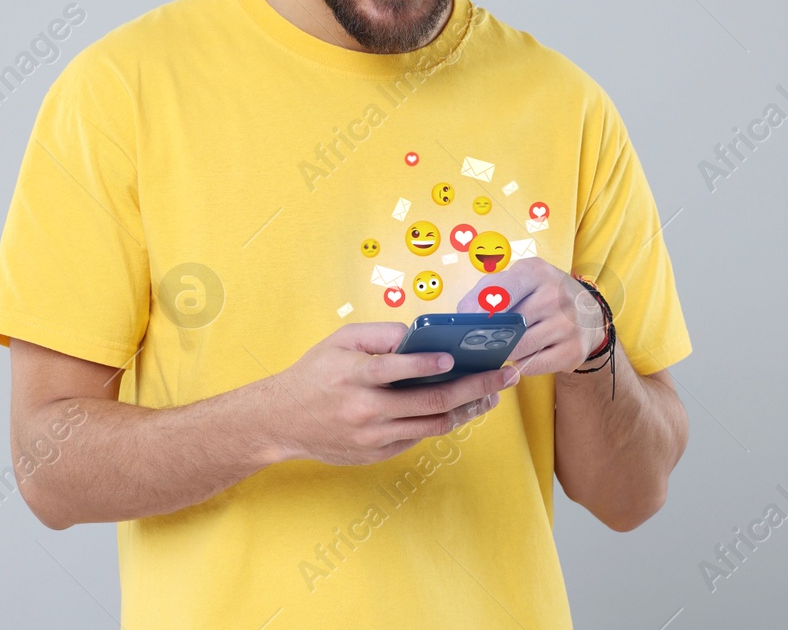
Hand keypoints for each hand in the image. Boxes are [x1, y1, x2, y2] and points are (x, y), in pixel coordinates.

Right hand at [269, 323, 517, 465]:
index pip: (398, 368)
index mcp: (356, 376)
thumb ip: (380, 334)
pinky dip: (442, 421)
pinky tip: (462, 408)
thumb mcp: (340, 341)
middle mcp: (367, 409)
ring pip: (433, 424)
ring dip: (469, 410)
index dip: (430, 363)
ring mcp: (375, 436)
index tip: (456, 357)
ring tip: (492, 395)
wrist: (283, 420)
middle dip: (476, 388)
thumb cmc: (315, 373)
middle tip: (504, 376)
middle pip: (431, 402)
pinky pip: (419, 436)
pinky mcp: (378, 453)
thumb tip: (419, 334)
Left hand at [454, 258, 604, 377]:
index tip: (469, 322)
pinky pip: (532, 366)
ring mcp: (567, 324)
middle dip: (490, 336)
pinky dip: (521, 364)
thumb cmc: (542, 293)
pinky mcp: (573, 350)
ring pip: (519, 349)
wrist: (588, 312)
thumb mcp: (518, 279)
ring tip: (504, 345)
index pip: (502, 290)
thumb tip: (464, 315)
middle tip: (482, 340)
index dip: (481, 309)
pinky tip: (524, 355)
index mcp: (536, 272)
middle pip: (508, 325)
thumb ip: (485, 291)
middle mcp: (555, 296)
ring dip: (505, 352)